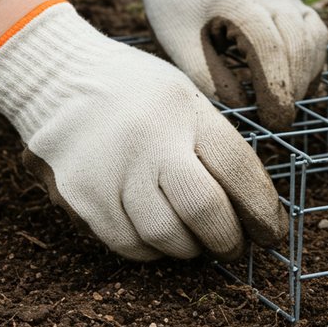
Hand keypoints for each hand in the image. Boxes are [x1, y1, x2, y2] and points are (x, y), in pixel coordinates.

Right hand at [0, 0, 286, 260]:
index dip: (262, 210)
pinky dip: (152, 249)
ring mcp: (112, 170)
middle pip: (204, 210)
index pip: (238, 170)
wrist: (55, 77)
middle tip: (236, 247)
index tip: (272, 231)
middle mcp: (150, 140)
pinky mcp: (82, 196)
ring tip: (196, 240)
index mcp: (185, 111)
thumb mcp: (184, 96)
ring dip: (191, 248)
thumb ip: (215, 144)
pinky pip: (129, 244)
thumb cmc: (135, 92)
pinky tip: (158, 236)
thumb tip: (252, 205)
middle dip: (229, 240)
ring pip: (166, 236)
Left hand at [125, 0, 327, 129]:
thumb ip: (212, 81)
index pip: (270, 49)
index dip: (276, 90)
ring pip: (313, 37)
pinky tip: (293, 83)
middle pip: (298, 43)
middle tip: (278, 119)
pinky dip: (309, 60)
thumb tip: (247, 110)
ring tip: (284, 102)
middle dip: (292, 88)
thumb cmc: (176, 7)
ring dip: (304, 75)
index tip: (273, 121)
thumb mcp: (180, 48)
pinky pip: (314, 32)